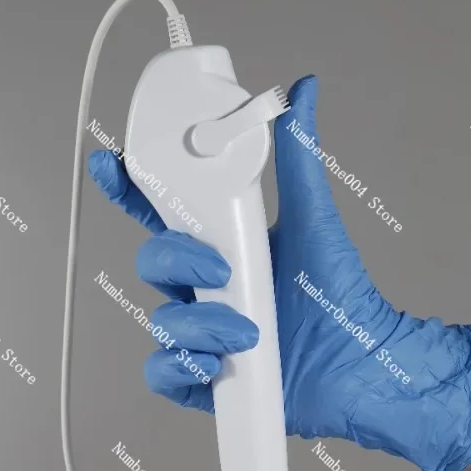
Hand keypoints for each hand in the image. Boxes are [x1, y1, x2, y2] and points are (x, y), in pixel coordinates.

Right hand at [88, 76, 470, 470]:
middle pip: (153, 262)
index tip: (110, 165)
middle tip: (222, 272)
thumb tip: (301, 91)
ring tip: (248, 333)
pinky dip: (183, 367)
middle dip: (178, 263)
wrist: (360, 367)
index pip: (160, 212)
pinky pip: (164, 372)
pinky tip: (216, 364)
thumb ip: (297, 158)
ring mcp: (202, 334)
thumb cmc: (340, 298)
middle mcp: (204, 289)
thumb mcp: (314, 221)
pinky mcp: (205, 379)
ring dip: (199, 326)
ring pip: (161, 321)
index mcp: (221, 244)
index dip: (127, 188)